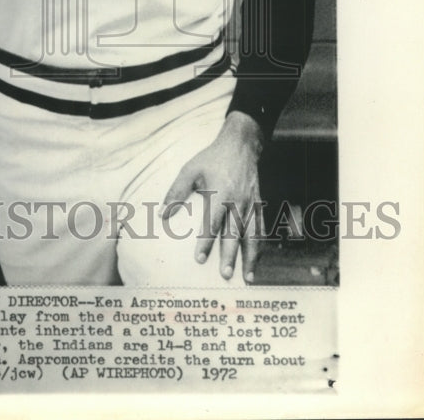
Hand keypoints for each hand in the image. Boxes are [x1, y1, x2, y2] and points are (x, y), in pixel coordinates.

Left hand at [162, 111, 264, 282]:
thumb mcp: (190, 169)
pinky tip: (256, 260)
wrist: (241, 145)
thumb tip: (162, 213)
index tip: (200, 259)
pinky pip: (261, 228)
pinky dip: (260, 246)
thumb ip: (177, 191)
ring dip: (251, 258)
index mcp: (221, 192)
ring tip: (248, 278)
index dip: (206, 241)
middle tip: (225, 275)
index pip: (213, 222)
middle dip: (231, 255)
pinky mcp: (258, 204)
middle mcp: (238, 201)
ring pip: (252, 235)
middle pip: (235, 233)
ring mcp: (251, 204)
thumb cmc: (212, 158)